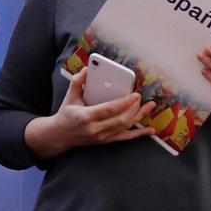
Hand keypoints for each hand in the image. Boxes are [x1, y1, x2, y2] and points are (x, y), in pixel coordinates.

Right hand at [24, 67, 156, 158]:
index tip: (135, 95)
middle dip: (134, 108)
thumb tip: (87, 69)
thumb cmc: (66, 114)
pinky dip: (138, 134)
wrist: (60, 135)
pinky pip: (125, 138)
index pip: (109, 109)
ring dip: (139, 117)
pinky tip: (150, 131)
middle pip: (120, 119)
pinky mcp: (105, 140)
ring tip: (150, 106)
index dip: (124, 102)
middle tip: (141, 98)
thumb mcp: (69, 96)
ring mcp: (102, 136)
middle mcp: (95, 128)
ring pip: (125, 127)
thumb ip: (77, 81)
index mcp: (86, 116)